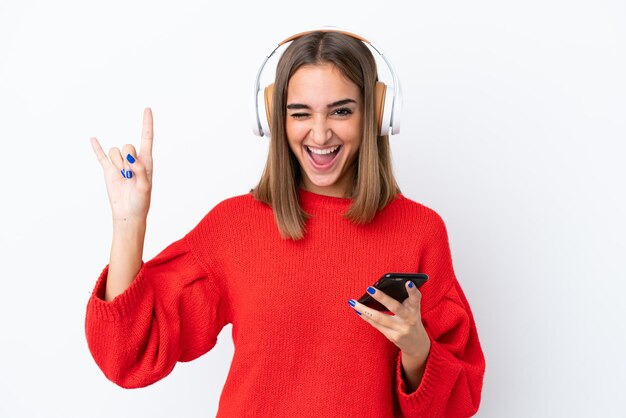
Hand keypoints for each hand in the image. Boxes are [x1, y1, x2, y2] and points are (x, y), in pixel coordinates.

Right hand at [90, 108, 153, 222]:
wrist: (128, 213)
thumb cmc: (141, 201)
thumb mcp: (145, 187)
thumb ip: (141, 171)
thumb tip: (131, 158)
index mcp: (146, 161)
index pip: (147, 137)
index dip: (147, 123)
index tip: (147, 109)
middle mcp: (133, 160)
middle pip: (127, 145)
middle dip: (127, 160)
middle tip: (131, 176)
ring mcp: (120, 164)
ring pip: (115, 151)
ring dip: (117, 164)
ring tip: (123, 179)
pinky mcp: (108, 170)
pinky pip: (101, 156)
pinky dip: (96, 148)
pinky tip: (93, 139)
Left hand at [348, 281, 430, 360]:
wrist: (417, 344)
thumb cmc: (411, 319)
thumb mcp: (412, 310)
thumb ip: (404, 300)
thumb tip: (382, 288)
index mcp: (415, 309)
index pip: (416, 298)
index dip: (412, 291)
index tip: (408, 282)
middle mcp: (409, 320)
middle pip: (395, 307)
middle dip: (382, 298)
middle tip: (369, 288)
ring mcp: (401, 330)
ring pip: (380, 318)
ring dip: (364, 309)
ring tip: (353, 302)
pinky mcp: (393, 337)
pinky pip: (377, 325)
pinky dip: (366, 317)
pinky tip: (358, 311)